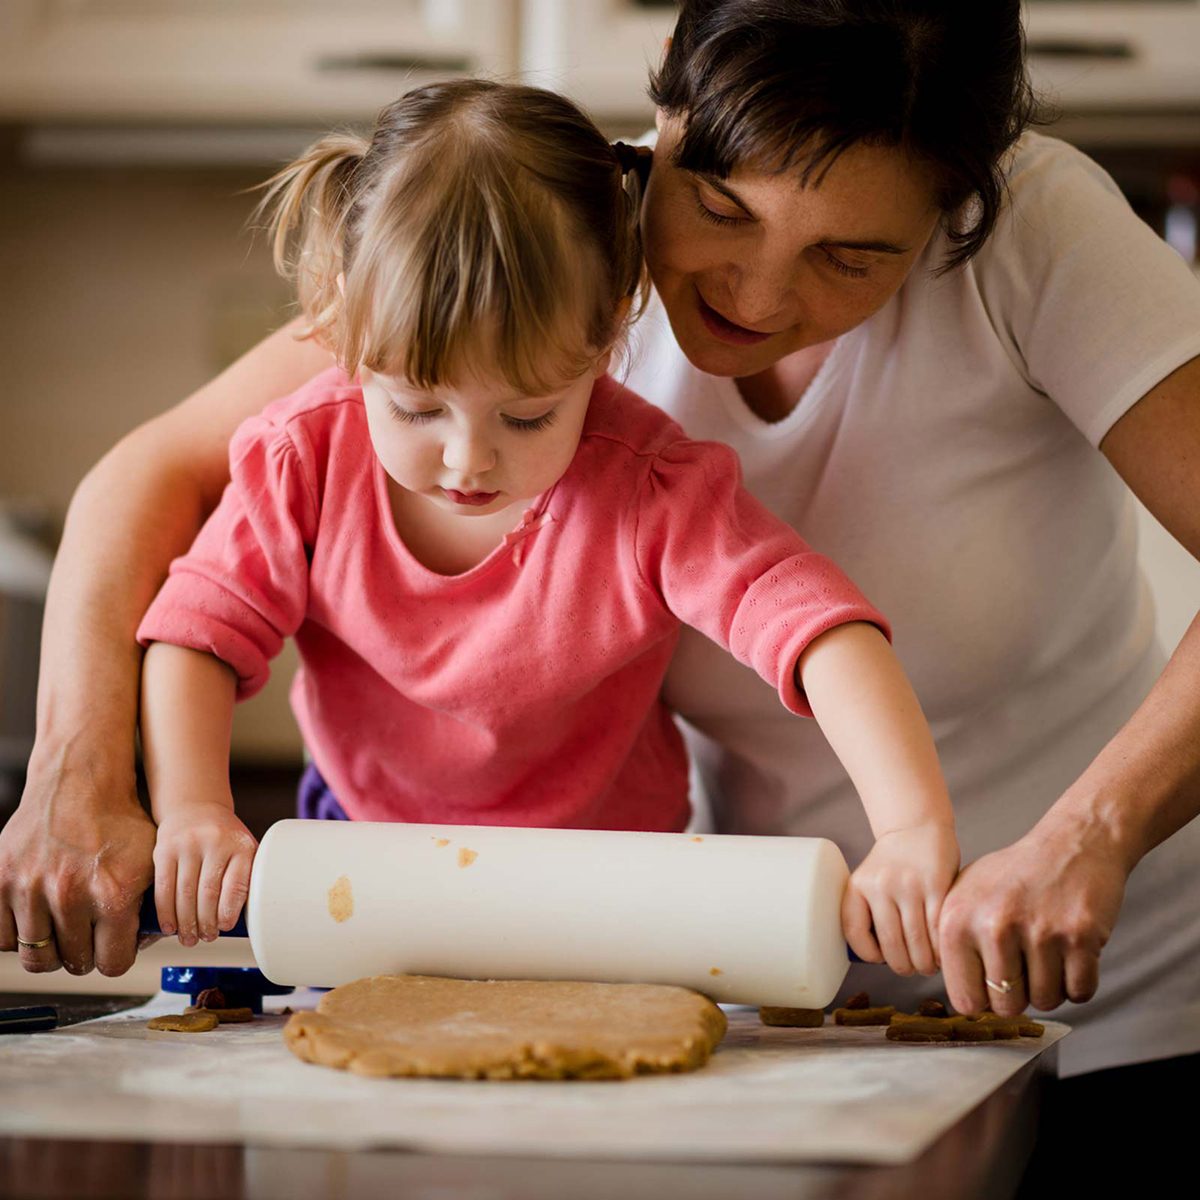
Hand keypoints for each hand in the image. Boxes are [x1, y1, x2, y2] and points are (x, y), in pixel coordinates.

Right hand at [0, 754, 155, 975]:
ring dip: (54, 949)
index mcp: (113, 893)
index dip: (116, 957)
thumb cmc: (120, 822)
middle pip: (75, 963)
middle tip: (90, 935)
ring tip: (66, 929)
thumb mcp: (152, 861)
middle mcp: (69, 894)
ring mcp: (31, 888)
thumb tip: (146, 944)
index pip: (112, 964)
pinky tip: (40, 918)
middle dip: (86, 953)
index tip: (114, 946)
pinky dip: (21, 935)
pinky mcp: (1, 881)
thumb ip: (151, 906)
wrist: (80, 782)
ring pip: (38, 958)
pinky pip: (4, 939)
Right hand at [153, 799, 256, 945]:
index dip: (229, 910)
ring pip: (185, 893)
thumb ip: (243, 877)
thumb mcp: (242, 849)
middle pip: (208, 892)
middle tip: (205, 938)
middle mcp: (215, 842)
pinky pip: (164, 887)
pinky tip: (169, 926)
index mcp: (240, 845)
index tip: (225, 927)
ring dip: (185, 922)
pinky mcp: (165, 849)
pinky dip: (166, 911)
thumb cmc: (223, 838)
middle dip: (206, 922)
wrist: (196, 807)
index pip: (236, 883)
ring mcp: (188, 845)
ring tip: (189, 938)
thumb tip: (239, 922)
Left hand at [843, 821, 959, 975]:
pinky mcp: (936, 885)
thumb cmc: (894, 864)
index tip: (881, 959)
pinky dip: (941, 948)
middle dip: (905, 967)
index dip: (869, 954)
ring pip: (918, 942)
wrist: (917, 827)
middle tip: (914, 969)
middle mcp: (880, 885)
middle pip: (892, 945)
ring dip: (926, 962)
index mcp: (858, 885)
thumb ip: (872, 913)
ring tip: (930, 964)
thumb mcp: (871, 882)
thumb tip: (880, 959)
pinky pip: (938, 929)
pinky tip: (943, 950)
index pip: (854, 932)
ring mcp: (908, 885)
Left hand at [938, 816, 1128, 1016]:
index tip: (992, 986)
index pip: (966, 1000)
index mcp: (957, 920)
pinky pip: (1079, 992)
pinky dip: (1078, 983)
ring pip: (1045, 1002)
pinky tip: (1070, 955)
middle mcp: (994, 927)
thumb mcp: (965, 895)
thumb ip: (952, 943)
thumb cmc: (1016, 874)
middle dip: (1019, 996)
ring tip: (1047, 954)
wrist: (1072, 844)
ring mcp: (1039, 933)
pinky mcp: (1081, 938)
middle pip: (1007, 1007)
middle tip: (1025, 965)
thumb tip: (959, 997)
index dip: (984, 1000)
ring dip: (1050, 988)